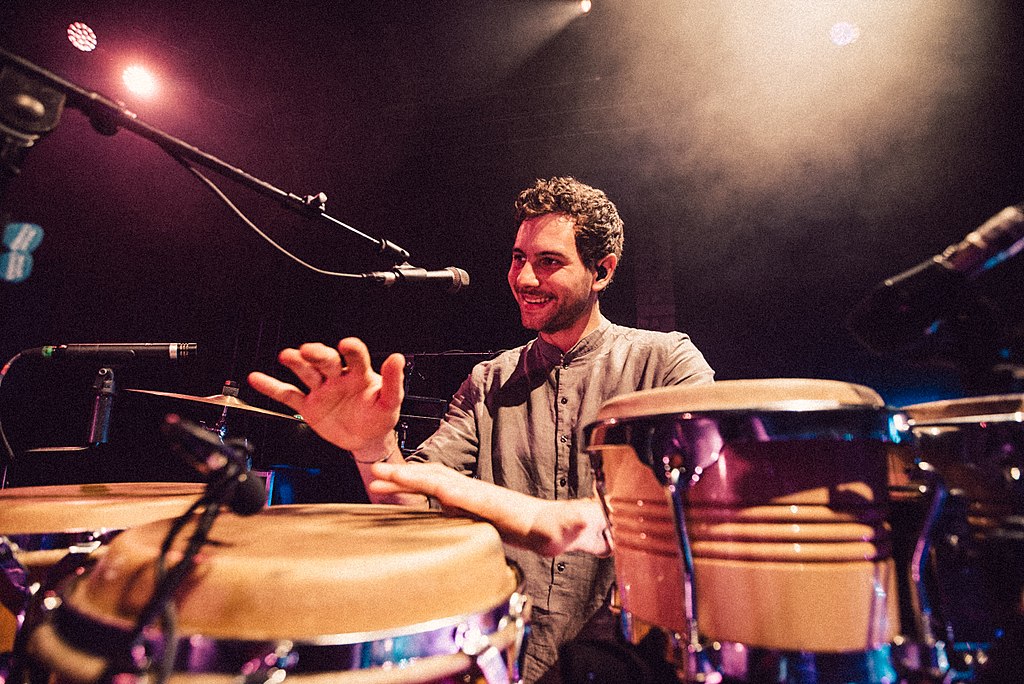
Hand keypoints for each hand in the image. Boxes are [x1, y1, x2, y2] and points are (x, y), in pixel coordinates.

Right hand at [248, 338, 404, 452]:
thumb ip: (393, 381)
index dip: (351, 350)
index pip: (355, 357)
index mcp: (360, 375)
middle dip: (318, 354)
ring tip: (287, 355)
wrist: (367, 440)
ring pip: (306, 373)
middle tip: (309, 349)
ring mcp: (322, 390)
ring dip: (297, 363)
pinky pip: (288, 395)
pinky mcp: (308, 405)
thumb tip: (398, 358)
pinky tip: (258, 378)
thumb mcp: (390, 402)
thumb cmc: (380, 417)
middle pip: (326, 361)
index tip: (346, 344)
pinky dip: (272, 387)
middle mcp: (338, 377)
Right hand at [369, 461, 610, 556]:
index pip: (447, 487)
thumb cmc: (560, 531)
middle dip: (405, 475)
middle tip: (374, 473)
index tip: (392, 475)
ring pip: (435, 483)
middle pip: (435, 478)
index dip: (419, 481)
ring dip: (408, 481)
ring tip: (379, 481)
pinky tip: (406, 497)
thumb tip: (580, 519)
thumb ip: (571, 523)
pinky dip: (419, 491)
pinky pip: (440, 496)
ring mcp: (475, 499)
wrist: (564, 526)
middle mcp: (479, 494)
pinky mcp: (474, 508)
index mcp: (489, 499)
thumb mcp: (566, 529)